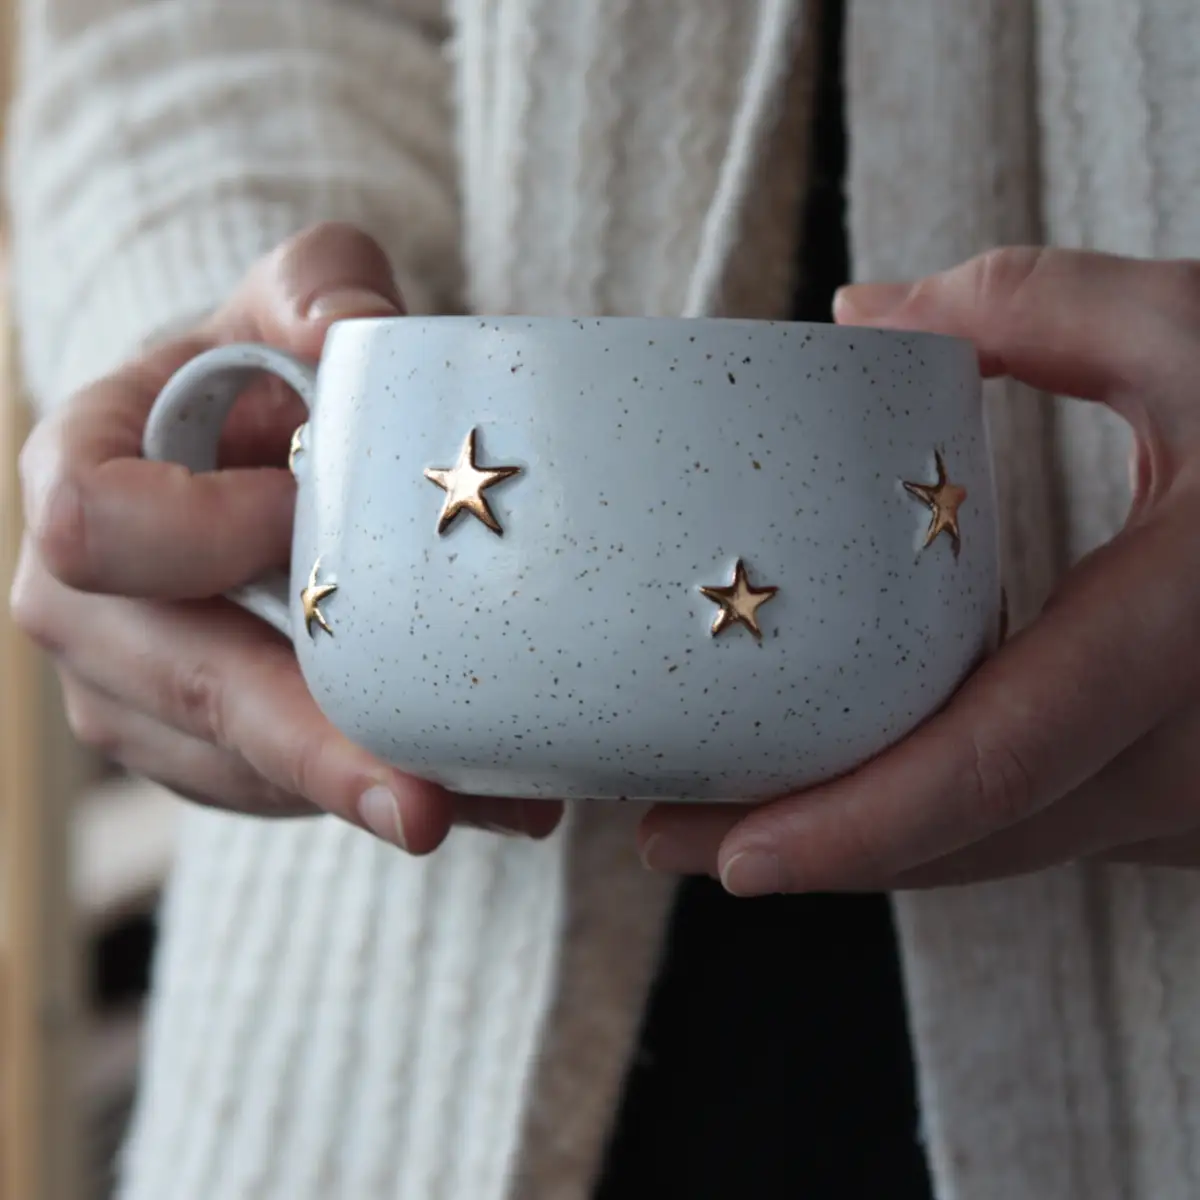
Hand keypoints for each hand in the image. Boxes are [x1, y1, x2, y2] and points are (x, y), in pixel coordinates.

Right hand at [10, 222, 562, 852]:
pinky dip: (381, 792)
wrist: (258, 454)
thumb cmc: (268, 372)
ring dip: (373, 790)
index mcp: (82, 471)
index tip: (302, 515)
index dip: (200, 532)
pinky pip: (284, 794)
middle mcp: (87, 604)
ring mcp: (136, 695)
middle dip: (308, 748)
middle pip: (186, 692)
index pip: (96, 524)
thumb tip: (361, 333)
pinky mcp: (202, 752)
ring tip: (504, 799)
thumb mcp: (291, 298)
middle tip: (421, 803)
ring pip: (247, 769)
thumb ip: (318, 286)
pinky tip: (481, 793)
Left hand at [639, 247, 1199, 892]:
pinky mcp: (1184, 802)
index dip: (853, 828)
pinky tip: (851, 783)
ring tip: (727, 815)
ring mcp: (1196, 801)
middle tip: (668, 833)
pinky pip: (1038, 830)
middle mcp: (1194, 756)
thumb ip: (1040, 305)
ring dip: (866, 849)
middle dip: (812, 854)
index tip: (725, 856)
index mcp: (1184, 638)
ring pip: (1002, 852)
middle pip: (969, 842)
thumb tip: (861, 313)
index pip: (994, 767)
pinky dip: (938, 823)